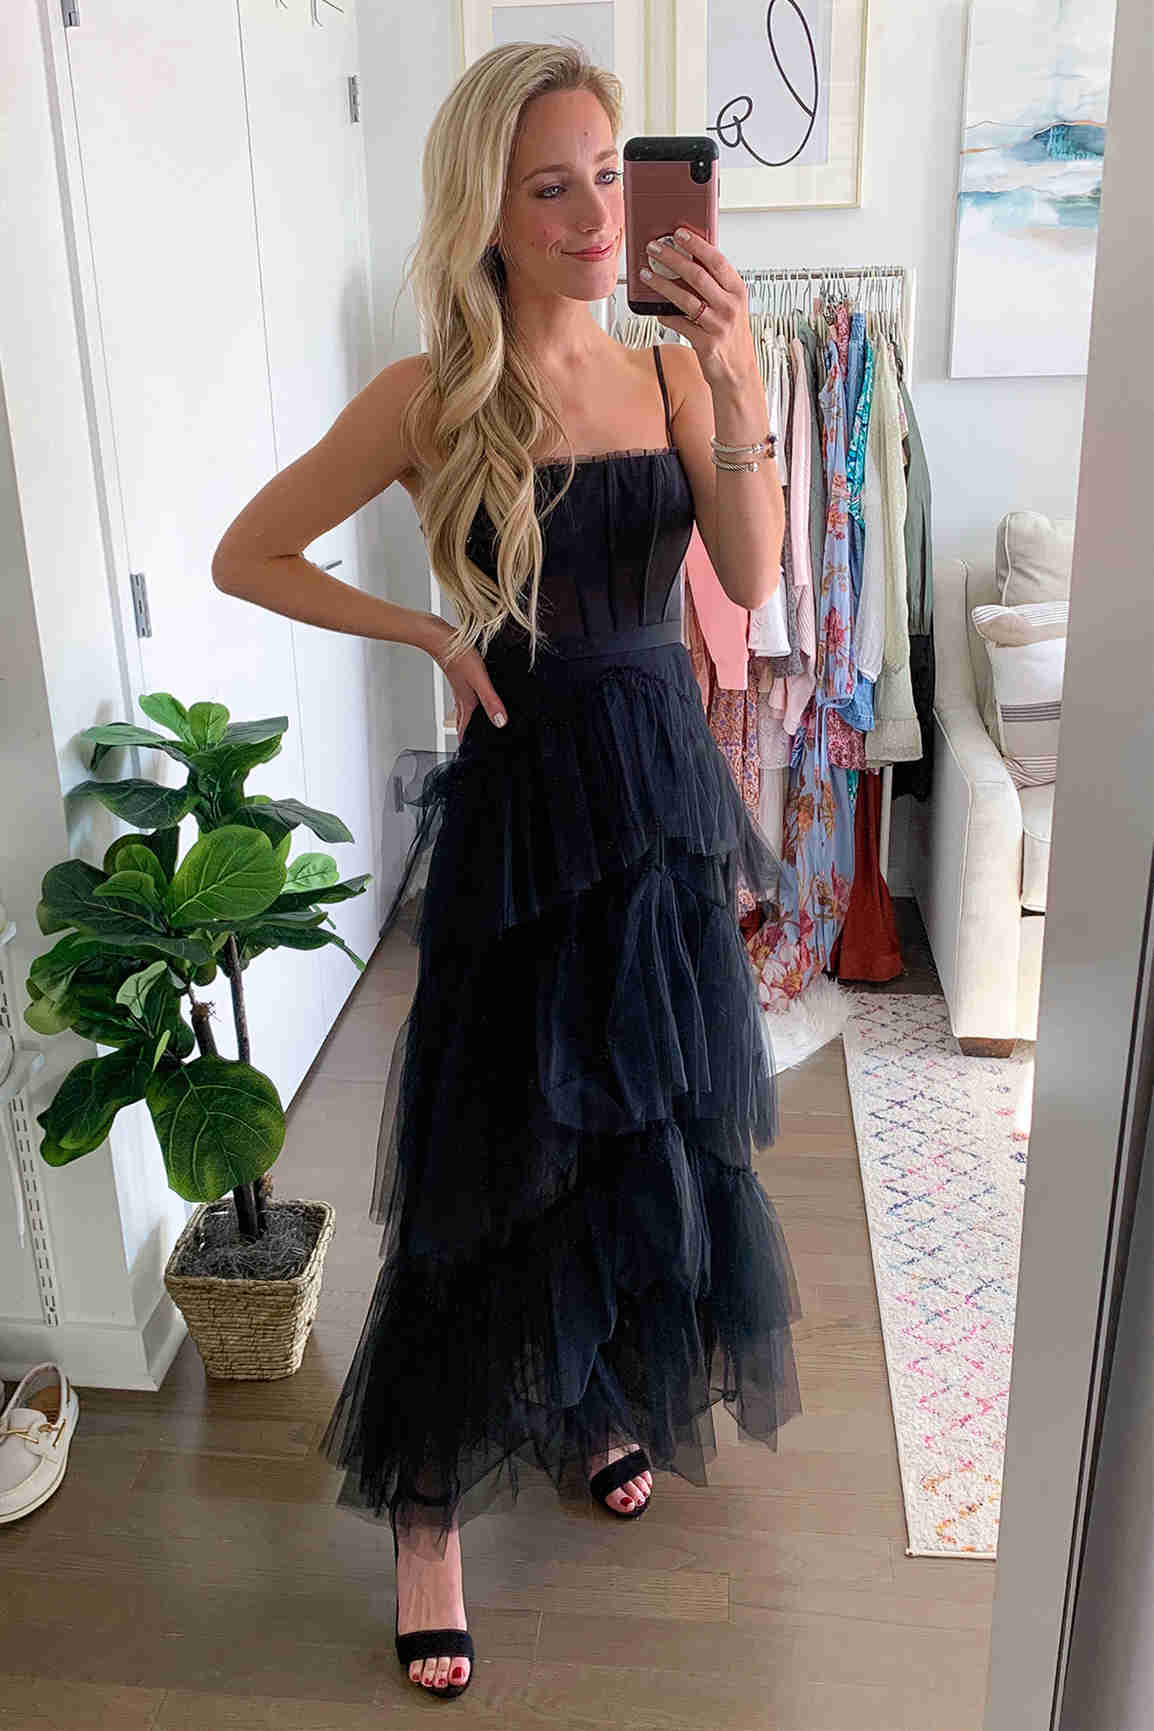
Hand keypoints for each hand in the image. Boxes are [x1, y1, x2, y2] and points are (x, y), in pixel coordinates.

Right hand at [429, 631, 507, 737]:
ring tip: (471, 725)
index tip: (468, 753)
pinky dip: (468, 701)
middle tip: (470, 744)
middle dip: (466, 733)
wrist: (439, 638)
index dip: (467, 741)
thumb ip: (490, 700)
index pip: (465, 728)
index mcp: (467, 701)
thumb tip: (500, 722)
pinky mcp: (459, 675)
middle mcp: (462, 696)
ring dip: (466, 718)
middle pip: (463, 721)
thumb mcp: (479, 680)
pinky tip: (472, 695)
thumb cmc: (458, 656)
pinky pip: (464, 694)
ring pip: (463, 708)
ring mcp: (459, 686)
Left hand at [643, 229, 759, 387]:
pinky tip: (655, 311)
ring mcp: (718, 325)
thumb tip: (688, 262)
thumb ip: (715, 286)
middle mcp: (730, 306)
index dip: (697, 244)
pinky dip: (665, 316)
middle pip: (697, 275)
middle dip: (672, 258)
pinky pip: (679, 324)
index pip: (717, 260)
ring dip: (661, 284)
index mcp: (737, 291)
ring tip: (646, 274)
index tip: (679, 233)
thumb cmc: (731, 338)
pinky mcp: (706, 344)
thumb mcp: (731, 307)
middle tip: (654, 248)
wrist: (738, 373)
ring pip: (684, 298)